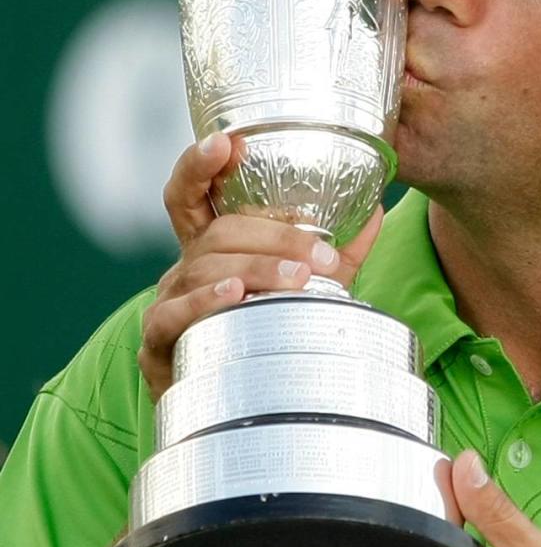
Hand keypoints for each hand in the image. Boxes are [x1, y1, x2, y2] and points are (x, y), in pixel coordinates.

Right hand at [138, 134, 382, 400]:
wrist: (230, 405)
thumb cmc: (261, 332)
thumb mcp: (305, 288)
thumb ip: (337, 253)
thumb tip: (376, 211)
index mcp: (212, 244)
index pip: (194, 192)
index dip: (202, 163)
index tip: (226, 141)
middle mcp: (185, 265)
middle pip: (219, 233)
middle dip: (272, 237)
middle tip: (320, 255)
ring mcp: (167, 300)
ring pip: (204, 269)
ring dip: (256, 270)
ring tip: (296, 280)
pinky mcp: (158, 340)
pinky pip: (173, 313)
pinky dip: (204, 302)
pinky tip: (233, 297)